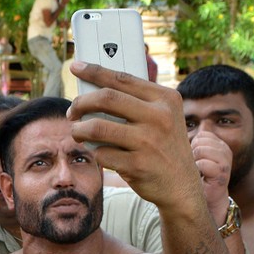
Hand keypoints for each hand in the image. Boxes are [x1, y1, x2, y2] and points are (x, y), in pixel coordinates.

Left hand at [67, 61, 201, 208]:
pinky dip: (94, 153)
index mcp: (165, 99)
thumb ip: (136, 102)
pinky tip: (98, 153)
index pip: (122, 79)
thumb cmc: (163, 147)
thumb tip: (94, 90)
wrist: (181, 186)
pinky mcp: (137, 165)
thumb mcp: (163, 118)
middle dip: (80, 103)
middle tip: (71, 112)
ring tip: (77, 133)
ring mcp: (148, 142)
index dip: (95, 71)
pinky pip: (101, 154)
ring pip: (97, 128)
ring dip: (79, 130)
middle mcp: (159, 117)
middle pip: (106, 99)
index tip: (76, 67)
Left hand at [191, 131, 231, 220]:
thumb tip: (174, 131)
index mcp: (220, 145)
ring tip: (197, 173)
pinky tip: (200, 179)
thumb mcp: (194, 158)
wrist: (207, 201)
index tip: (194, 161)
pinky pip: (202, 164)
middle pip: (200, 141)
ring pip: (201, 150)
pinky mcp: (222, 172)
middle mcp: (225, 150)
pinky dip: (196, 172)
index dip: (193, 147)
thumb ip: (192, 145)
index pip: (202, 135)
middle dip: (192, 154)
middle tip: (195, 169)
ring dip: (194, 163)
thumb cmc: (196, 179)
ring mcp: (225, 161)